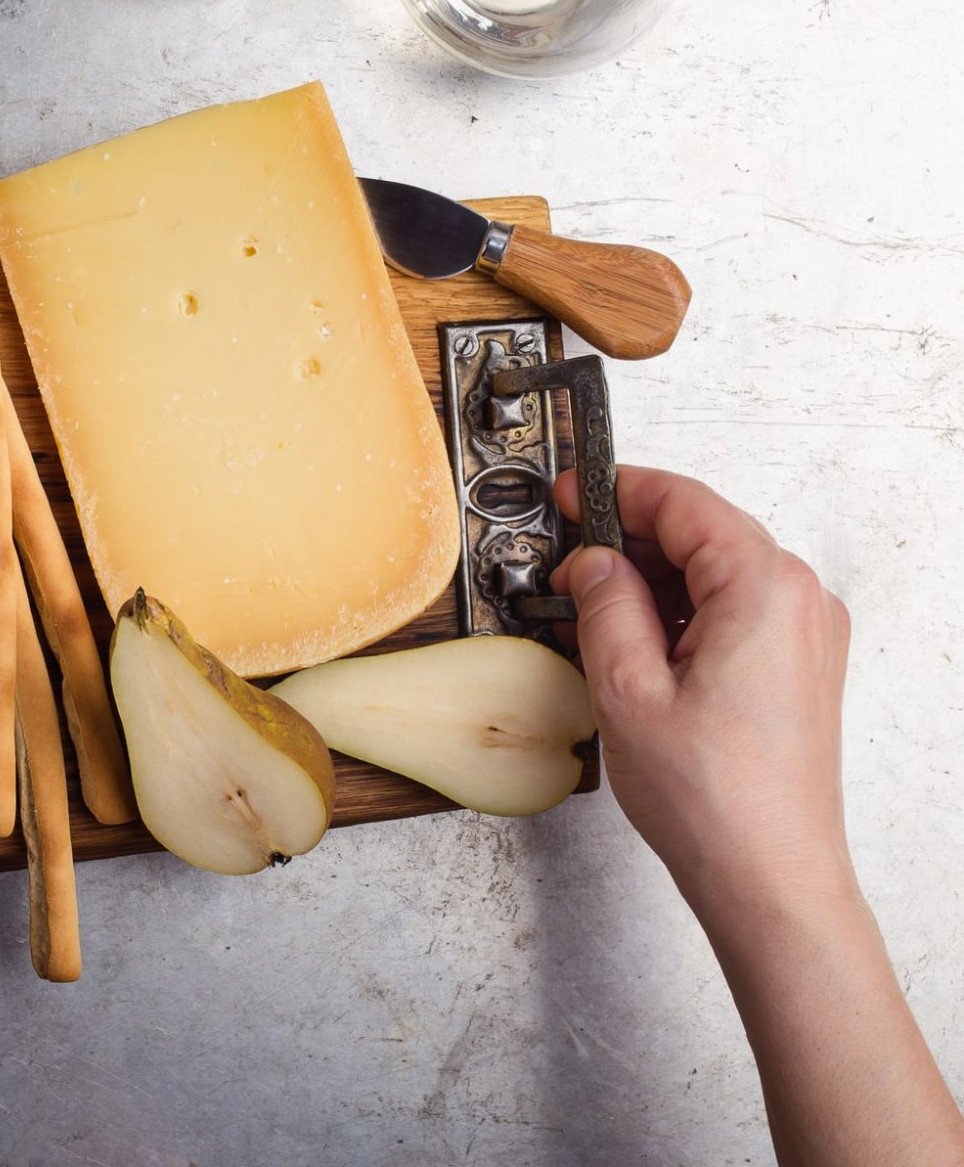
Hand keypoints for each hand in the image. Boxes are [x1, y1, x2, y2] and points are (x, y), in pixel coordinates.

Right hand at [554, 469, 963, 1165]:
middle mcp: (798, 600)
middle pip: (702, 532)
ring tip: (585, 613)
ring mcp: (805, 634)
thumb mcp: (626, 687)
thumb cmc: (714, 800)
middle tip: (563, 561)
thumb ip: (605, 604)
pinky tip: (628, 643)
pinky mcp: (796, 666)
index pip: (683, 502)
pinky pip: (731, 610)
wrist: (769, 878)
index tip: (567, 495)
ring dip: (649, 581)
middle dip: (627, 540)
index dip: (615, 490)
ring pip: (714, 573)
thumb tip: (592, 561)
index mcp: (764, 588)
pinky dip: (677, 613)